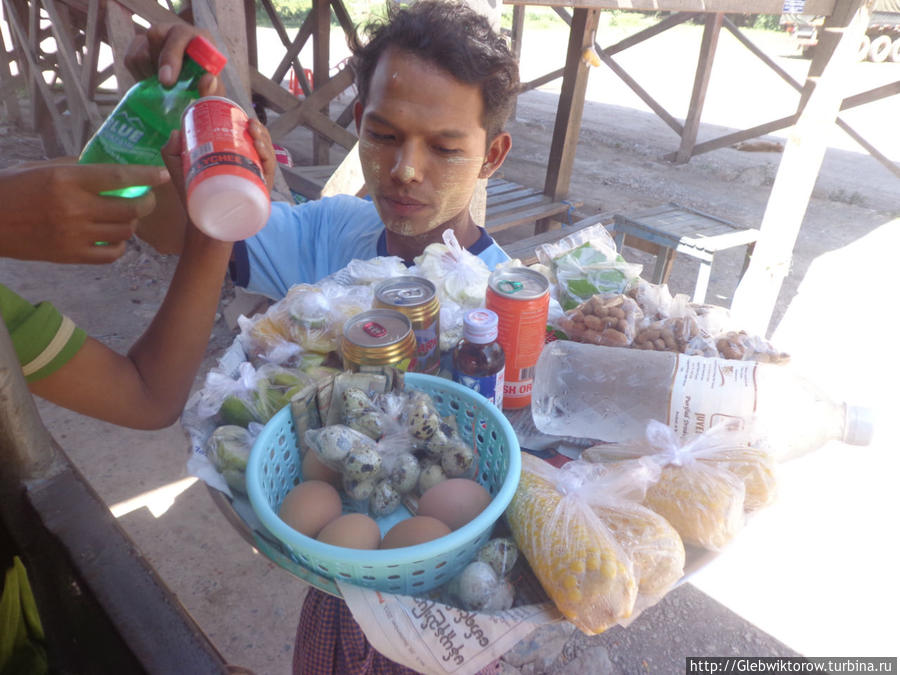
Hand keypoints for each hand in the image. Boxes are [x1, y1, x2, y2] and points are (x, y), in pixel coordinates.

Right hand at [0, 163, 169, 263]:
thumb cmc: (13, 188)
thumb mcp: (44, 168)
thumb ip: (78, 167)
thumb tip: (113, 169)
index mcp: (67, 180)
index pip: (119, 177)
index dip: (146, 176)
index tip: (162, 174)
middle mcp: (74, 208)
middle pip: (130, 209)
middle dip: (145, 202)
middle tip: (146, 198)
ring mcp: (74, 235)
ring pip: (125, 232)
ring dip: (131, 223)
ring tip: (125, 216)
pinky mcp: (71, 256)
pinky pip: (111, 255)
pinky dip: (119, 246)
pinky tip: (113, 238)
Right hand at [125, 22, 223, 96]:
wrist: (192, 91)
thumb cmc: (206, 90)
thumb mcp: (214, 94)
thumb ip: (213, 89)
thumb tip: (208, 80)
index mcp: (198, 38)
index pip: (181, 34)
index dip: (171, 56)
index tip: (167, 81)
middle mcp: (175, 32)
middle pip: (154, 35)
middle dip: (157, 64)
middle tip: (164, 85)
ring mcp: (157, 37)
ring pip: (141, 51)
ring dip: (150, 73)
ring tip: (165, 85)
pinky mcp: (141, 46)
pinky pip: (131, 59)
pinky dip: (139, 75)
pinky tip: (154, 82)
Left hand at [160, 117, 275, 206]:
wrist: (201, 224)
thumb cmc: (193, 196)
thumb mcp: (179, 170)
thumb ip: (171, 151)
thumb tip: (176, 132)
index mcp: (235, 158)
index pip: (247, 137)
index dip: (248, 123)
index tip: (242, 115)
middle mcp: (248, 167)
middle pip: (260, 143)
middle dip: (258, 129)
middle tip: (249, 123)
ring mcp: (254, 179)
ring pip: (266, 155)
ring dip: (264, 139)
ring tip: (254, 131)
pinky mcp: (259, 192)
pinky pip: (267, 174)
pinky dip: (268, 160)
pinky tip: (260, 149)